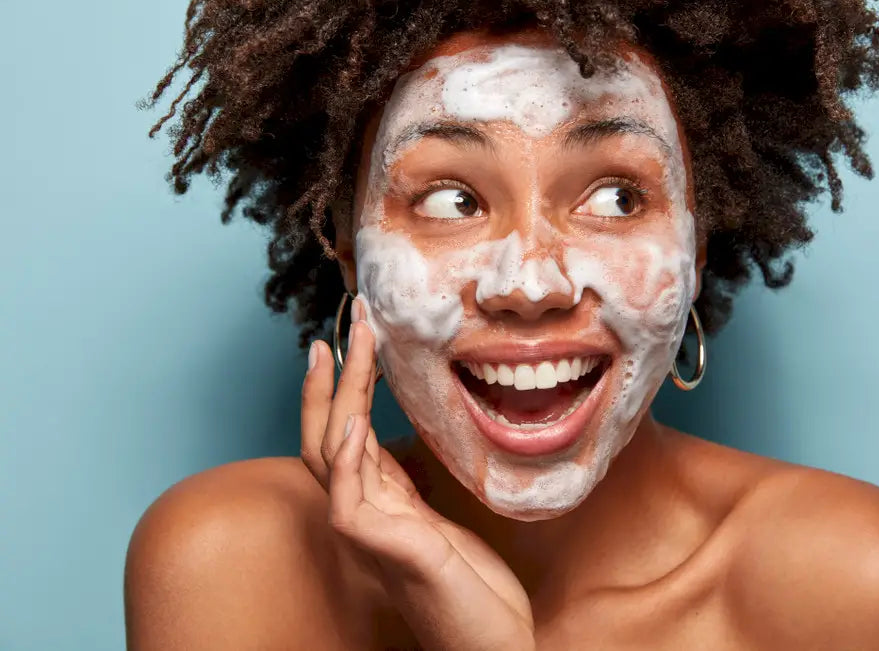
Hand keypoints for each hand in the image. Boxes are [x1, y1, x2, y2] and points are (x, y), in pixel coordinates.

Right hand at [300, 305, 533, 650]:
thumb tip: (404, 446)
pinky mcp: (385, 550)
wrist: (491, 646)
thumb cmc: (472, 591)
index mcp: (381, 503)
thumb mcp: (441, 525)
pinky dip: (346, 459)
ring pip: (333, 452)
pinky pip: (349, 499)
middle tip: (348, 320)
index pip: (346, 434)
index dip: (344, 386)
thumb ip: (412, 489)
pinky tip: (354, 421)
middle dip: (335, 375)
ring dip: (341, 394)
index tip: (350, 339)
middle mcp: (365, 512)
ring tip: (349, 345)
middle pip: (328, 433)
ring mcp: (369, 532)